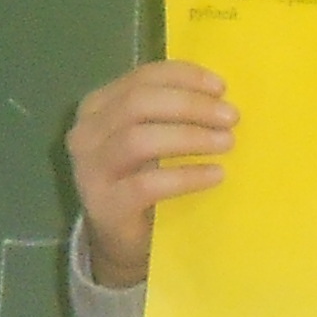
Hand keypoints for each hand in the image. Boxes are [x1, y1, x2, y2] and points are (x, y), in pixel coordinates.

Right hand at [65, 60, 235, 289]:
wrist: (120, 239)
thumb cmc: (142, 177)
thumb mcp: (150, 136)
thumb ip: (169, 112)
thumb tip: (219, 95)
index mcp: (97, 106)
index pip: (140, 78)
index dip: (182, 77)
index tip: (221, 87)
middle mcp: (86, 133)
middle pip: (138, 103)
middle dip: (189, 105)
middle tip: (230, 117)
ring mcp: (91, 170)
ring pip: (139, 140)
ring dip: (188, 137)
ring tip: (226, 142)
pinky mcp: (105, 205)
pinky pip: (147, 184)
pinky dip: (186, 176)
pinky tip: (215, 174)